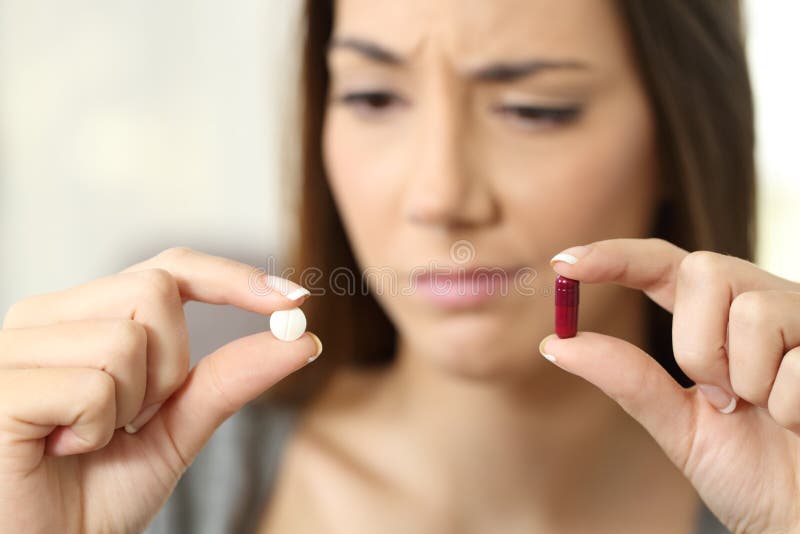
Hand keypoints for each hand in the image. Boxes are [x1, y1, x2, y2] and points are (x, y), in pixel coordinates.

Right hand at [0, 247, 321, 533]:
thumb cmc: (95, 492)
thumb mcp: (177, 431)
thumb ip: (229, 380)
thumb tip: (302, 338)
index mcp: (86, 316)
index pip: (169, 269)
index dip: (231, 277)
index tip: (294, 299)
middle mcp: (46, 316)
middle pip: (156, 289)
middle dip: (171, 365)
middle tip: (132, 418)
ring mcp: (15, 346)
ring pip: (127, 339)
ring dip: (130, 406)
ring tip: (86, 439)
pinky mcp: (0, 386)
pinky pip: (92, 386)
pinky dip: (93, 431)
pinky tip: (58, 449)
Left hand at [540, 238, 799, 533]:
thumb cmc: (752, 471)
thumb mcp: (678, 424)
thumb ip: (626, 379)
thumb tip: (555, 344)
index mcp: (720, 319)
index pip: (663, 265)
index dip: (615, 256)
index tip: (562, 264)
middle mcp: (763, 305)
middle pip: (704, 270)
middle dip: (697, 344)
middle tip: (722, 395)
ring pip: (751, 311)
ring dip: (747, 381)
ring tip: (768, 413)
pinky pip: (798, 363)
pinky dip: (790, 408)